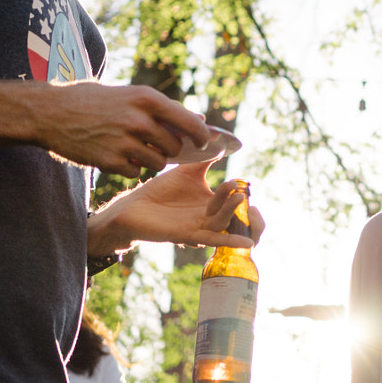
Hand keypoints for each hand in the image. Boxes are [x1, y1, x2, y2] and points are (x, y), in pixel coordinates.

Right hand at [35, 80, 211, 177]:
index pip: (190, 123)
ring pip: (157, 162)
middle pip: (174, 147)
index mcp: (147, 99)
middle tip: (155, 144)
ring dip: (150, 160)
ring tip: (132, 148)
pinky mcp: (110, 161)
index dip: (201, 137)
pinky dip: (130, 168)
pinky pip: (135, 172)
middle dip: (169, 149)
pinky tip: (116, 155)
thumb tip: (198, 120)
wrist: (50, 112)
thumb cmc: (93, 100)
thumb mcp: (130, 94)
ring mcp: (124, 141)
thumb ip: (162, 108)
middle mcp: (139, 120)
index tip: (204, 143)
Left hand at [88, 162, 265, 254]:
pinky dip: (231, 241)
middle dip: (239, 202)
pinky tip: (247, 242)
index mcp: (211, 203)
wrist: (134, 206)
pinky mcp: (187, 234)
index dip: (241, 194)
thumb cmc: (160, 191)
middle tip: (239, 188)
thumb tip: (220, 139)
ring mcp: (199, 226)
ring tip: (238, 197)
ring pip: (223, 222)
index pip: (235, 201)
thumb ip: (205, 159)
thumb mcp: (187, 171)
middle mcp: (208, 216)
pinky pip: (212, 239)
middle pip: (233, 214)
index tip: (241, 182)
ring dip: (231, 211)